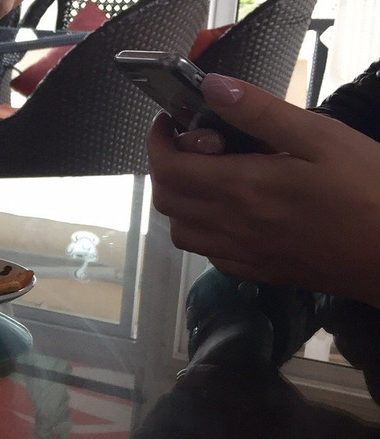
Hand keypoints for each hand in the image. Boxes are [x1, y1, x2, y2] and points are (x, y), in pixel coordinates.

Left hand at [147, 74, 379, 307]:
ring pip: (181, 231)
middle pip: (167, 199)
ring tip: (211, 176)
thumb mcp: (320, 137)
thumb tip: (213, 89)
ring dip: (181, 201)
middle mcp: (231, 226)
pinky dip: (203, 230)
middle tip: (195, 143)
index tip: (170, 122)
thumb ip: (260, 114)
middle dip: (167, 166)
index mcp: (242, 187)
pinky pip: (208, 253)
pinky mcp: (256, 271)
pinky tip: (232, 212)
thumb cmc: (369, 192)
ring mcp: (241, 253)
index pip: (169, 167)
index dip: (159, 142)